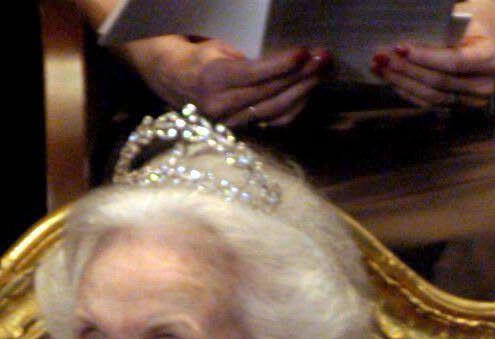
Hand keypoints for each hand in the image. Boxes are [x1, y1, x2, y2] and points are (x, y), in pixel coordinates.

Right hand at [122, 36, 330, 127]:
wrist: (172, 83)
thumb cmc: (197, 58)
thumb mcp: (217, 49)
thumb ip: (246, 61)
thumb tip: (282, 64)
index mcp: (211, 81)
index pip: (253, 75)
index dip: (281, 65)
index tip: (304, 53)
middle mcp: (220, 107)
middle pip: (269, 94)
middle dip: (300, 76)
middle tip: (323, 59)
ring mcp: (231, 124)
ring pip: (275, 110)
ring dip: (303, 92)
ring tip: (321, 72)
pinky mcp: (239, 132)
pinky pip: (273, 122)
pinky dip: (294, 108)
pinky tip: (307, 92)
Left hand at [371, 0, 494, 110]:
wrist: (489, 41)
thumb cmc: (472, 25)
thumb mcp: (462, 22)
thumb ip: (440, 31)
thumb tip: (404, 42)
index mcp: (489, 58)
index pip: (453, 62)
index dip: (425, 57)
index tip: (399, 47)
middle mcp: (483, 86)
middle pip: (438, 83)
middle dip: (406, 70)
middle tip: (381, 57)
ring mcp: (470, 103)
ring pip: (431, 97)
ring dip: (402, 83)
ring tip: (380, 68)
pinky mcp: (456, 110)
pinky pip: (428, 104)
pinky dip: (407, 92)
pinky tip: (391, 80)